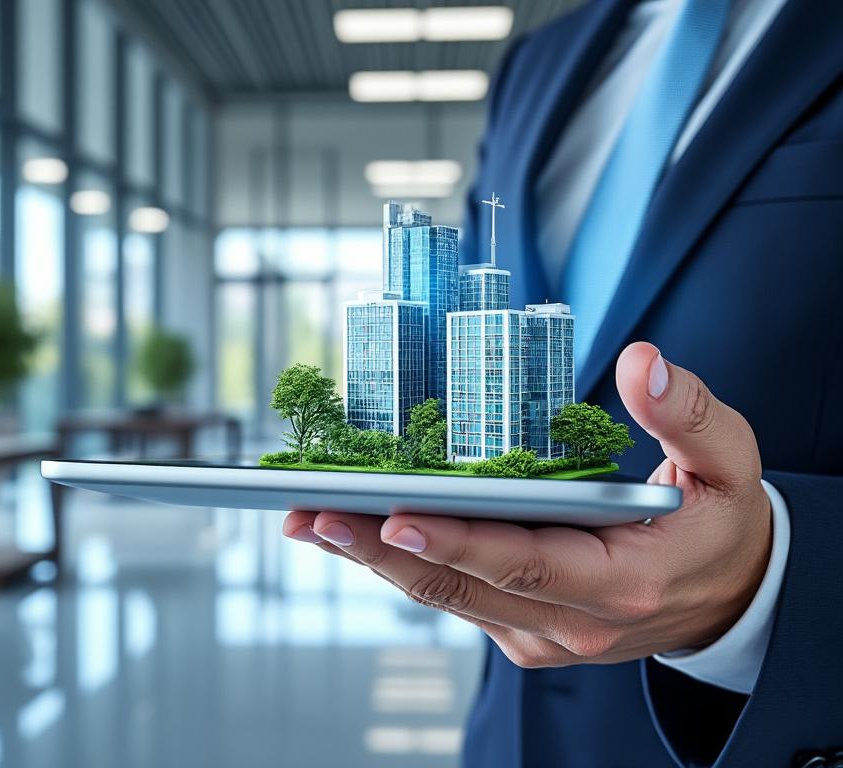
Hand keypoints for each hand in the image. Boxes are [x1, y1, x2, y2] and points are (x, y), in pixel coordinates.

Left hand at [282, 342, 772, 666]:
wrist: (725, 595)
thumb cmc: (718, 523)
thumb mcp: (730, 464)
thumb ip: (689, 414)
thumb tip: (642, 363)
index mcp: (623, 581)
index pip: (525, 563)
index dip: (459, 540)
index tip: (397, 514)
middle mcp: (573, 620)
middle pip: (463, 584)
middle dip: (383, 548)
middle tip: (315, 515)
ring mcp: (541, 633)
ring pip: (446, 595)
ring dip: (377, 558)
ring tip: (312, 520)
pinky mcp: (522, 630)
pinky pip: (454, 597)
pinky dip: (404, 564)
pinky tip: (359, 532)